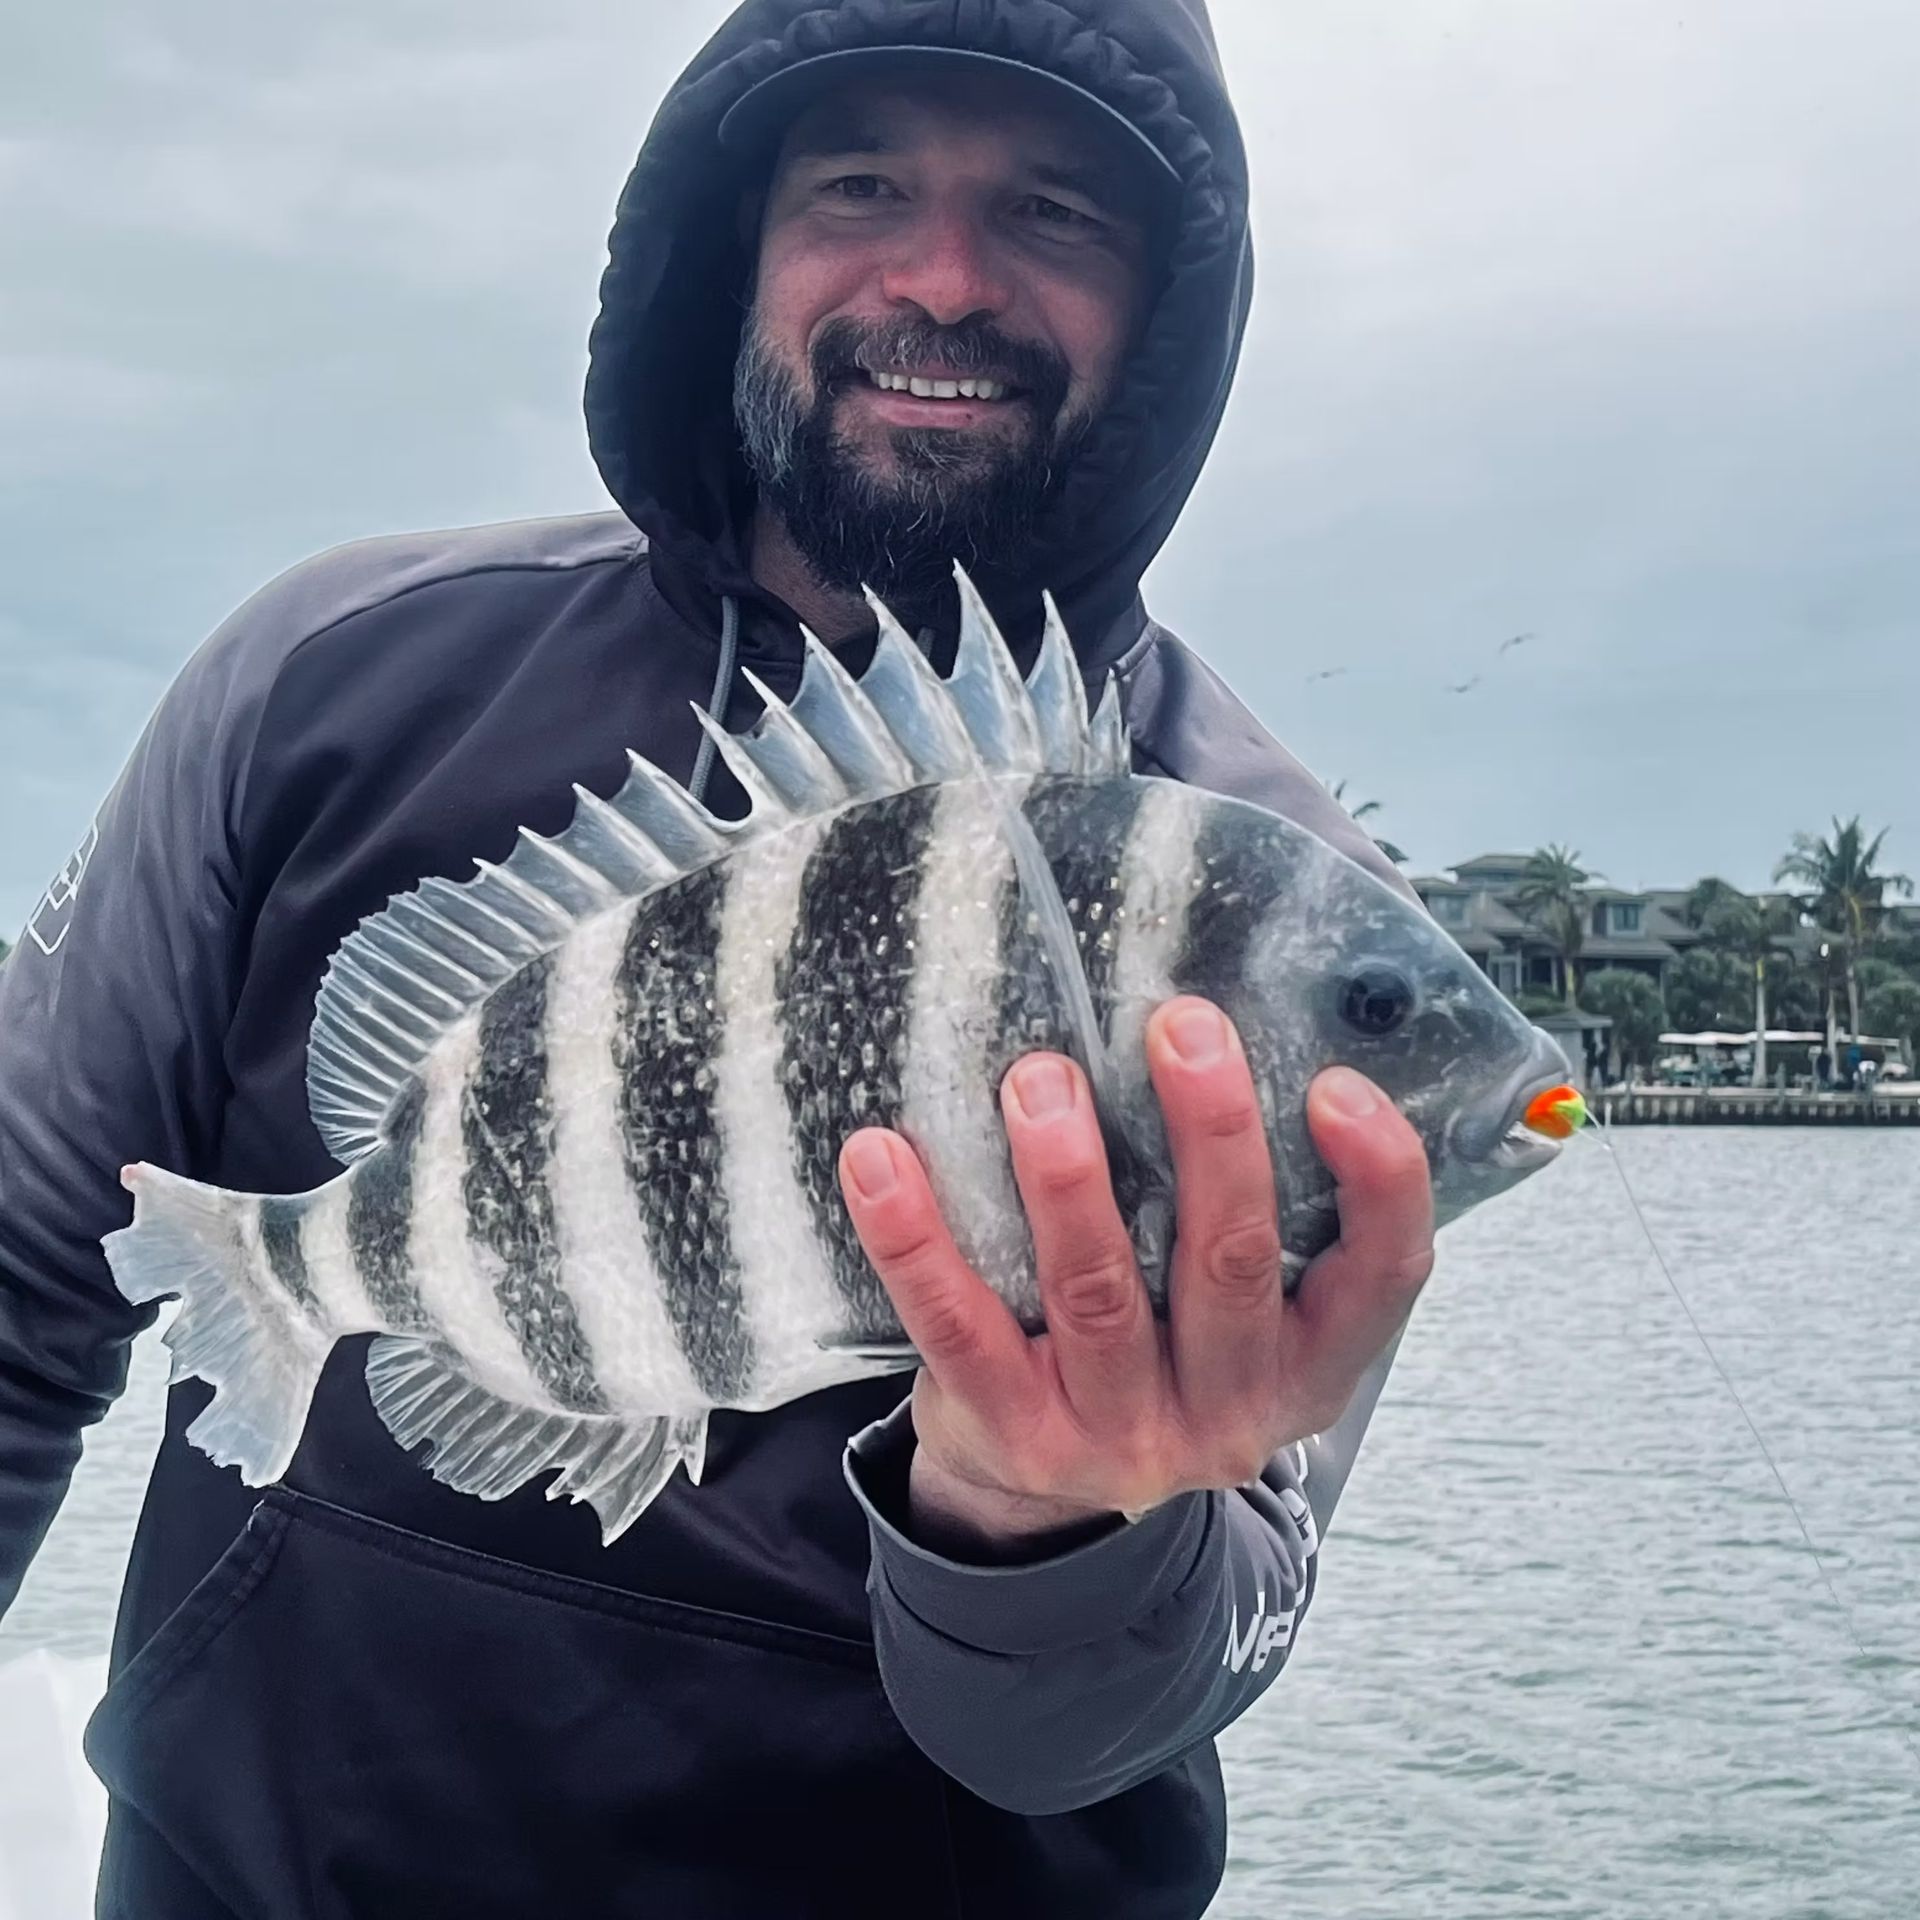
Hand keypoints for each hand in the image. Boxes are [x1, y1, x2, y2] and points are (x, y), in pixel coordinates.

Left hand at [837, 997, 1435, 1555]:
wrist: (1044, 1498)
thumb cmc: (1158, 1350)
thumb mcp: (1238, 1315)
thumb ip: (1253, 1210)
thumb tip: (1229, 1030)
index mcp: (1309, 1365)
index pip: (1384, 1278)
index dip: (1379, 1183)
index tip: (1337, 1084)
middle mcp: (1230, 1411)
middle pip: (1230, 1264)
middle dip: (1212, 1135)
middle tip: (1181, 1026)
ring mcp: (1117, 1433)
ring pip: (1096, 1293)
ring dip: (1067, 1178)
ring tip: (1038, 1078)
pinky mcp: (1010, 1431)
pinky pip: (958, 1325)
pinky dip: (916, 1238)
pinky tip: (880, 1156)